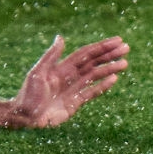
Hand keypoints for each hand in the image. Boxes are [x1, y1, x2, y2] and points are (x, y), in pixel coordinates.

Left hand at [8, 34, 127, 128]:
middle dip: (109, 55)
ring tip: (125, 63)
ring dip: (110, 68)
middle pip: (94, 62)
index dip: (101, 47)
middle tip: (126, 48)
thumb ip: (51, 56)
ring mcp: (74, 89)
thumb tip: (60, 37)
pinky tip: (114, 79)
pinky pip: (92, 92)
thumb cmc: (29, 93)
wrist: (26, 116)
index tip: (116, 41)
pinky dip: (103, 85)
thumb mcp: (38, 72)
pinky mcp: (76, 103)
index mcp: (62, 67)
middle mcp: (70, 76)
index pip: (86, 54)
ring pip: (96, 76)